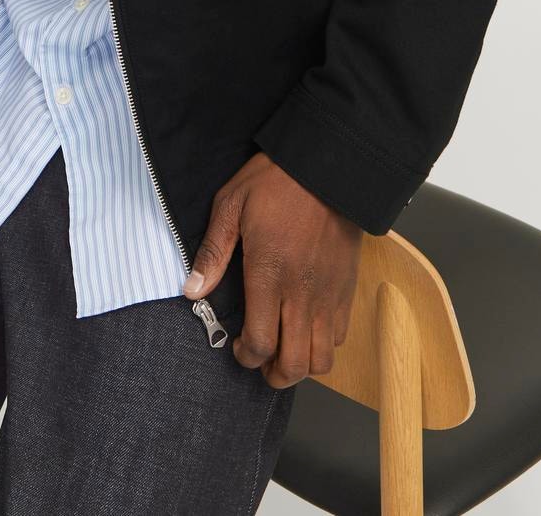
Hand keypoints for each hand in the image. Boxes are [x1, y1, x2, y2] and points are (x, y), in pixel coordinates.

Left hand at [182, 150, 361, 387]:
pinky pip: (340, 335)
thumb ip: (213, 252)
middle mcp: (302, 293)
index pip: (260, 343)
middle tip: (260, 362)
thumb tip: (193, 291)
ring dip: (302, 363)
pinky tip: (306, 325)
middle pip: (294, 365)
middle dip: (273, 374)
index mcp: (269, 275)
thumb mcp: (230, 206)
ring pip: (322, 358)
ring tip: (284, 346)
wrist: (328, 165)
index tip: (236, 348)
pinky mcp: (347, 288)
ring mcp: (329, 294)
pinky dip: (323, 343)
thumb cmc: (275, 181)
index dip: (245, 357)